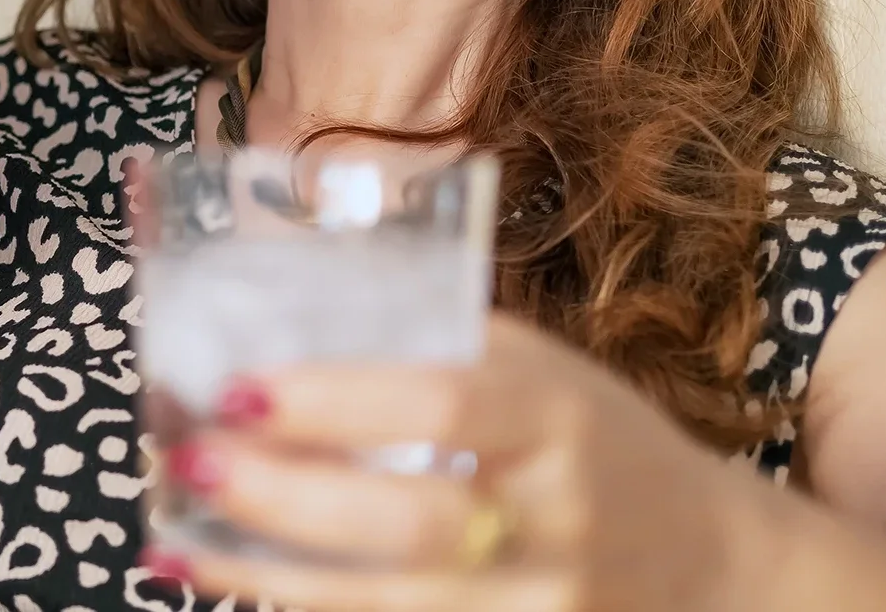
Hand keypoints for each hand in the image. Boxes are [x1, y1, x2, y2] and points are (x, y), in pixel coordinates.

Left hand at [149, 314, 770, 610]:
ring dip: (266, 577)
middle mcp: (554, 519)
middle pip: (408, 524)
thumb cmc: (594, 442)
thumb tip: (278, 304)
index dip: (334, 400)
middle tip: (188, 462)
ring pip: (391, 608)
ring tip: (174, 541)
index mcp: (557, 417)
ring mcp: (543, 605)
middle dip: (284, 500)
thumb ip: (431, 342)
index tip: (236, 388)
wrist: (712, 565)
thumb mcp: (540, 370)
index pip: (441, 404)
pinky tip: (233, 588)